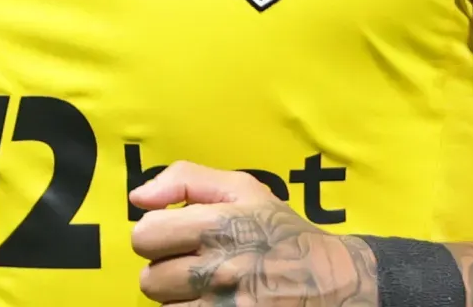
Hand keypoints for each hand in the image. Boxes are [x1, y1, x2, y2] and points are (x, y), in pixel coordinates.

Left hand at [129, 161, 378, 305]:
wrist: (334, 282)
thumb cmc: (281, 232)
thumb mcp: (242, 188)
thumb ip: (185, 180)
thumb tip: (138, 198)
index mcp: (219, 226)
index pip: (145, 237)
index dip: (155, 235)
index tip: (175, 236)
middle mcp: (220, 269)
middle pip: (149, 279)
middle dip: (166, 270)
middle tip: (194, 265)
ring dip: (179, 298)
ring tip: (207, 286)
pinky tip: (213, 302)